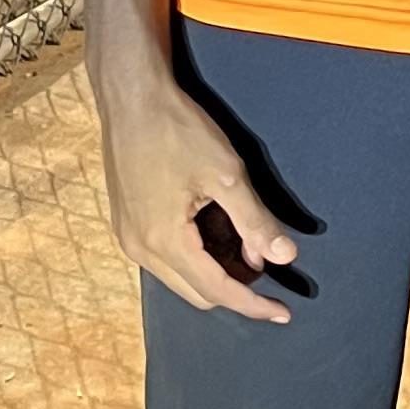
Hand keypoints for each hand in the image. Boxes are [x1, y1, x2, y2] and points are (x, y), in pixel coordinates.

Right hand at [96, 67, 299, 323]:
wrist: (130, 96)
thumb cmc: (176, 129)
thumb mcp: (226, 175)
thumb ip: (254, 221)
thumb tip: (284, 256)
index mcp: (164, 241)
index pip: (218, 291)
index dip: (254, 304)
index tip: (284, 312)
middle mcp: (140, 248)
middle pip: (197, 292)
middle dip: (235, 285)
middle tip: (265, 257)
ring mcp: (128, 236)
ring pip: (180, 276)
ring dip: (214, 267)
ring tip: (243, 236)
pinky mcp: (125, 222)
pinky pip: (164, 256)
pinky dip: (194, 253)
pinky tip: (213, 225)